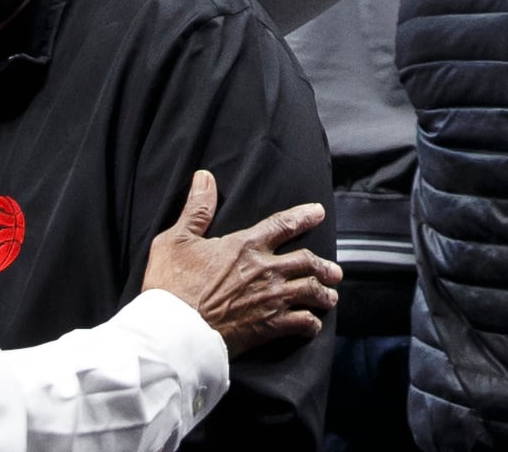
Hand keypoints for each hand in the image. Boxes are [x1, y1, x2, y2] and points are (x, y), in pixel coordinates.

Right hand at [141, 170, 340, 347]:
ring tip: (331, 297)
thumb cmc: (171, 286)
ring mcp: (270, 299)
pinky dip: (310, 324)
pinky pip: (300, 323)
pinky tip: (313, 326)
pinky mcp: (268, 328)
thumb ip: (196, 209)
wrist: (175, 331)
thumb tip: (205, 177)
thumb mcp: (176, 240)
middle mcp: (264, 270)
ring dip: (324, 294)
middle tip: (335, 270)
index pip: (282, 225)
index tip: (318, 212)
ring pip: (309, 292)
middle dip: (324, 265)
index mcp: (245, 246)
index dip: (302, 216)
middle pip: (306, 261)